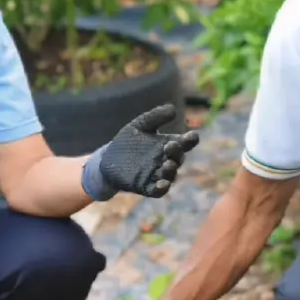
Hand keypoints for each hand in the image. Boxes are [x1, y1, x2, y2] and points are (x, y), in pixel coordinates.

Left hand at [82, 104, 199, 200]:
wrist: (107, 159)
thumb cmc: (128, 142)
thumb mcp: (139, 126)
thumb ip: (155, 117)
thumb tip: (173, 109)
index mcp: (168, 144)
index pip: (184, 142)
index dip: (190, 140)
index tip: (192, 136)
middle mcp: (166, 160)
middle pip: (178, 158)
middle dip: (177, 153)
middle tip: (170, 146)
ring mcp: (157, 174)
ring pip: (170, 175)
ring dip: (171, 170)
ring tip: (167, 164)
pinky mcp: (146, 186)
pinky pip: (158, 191)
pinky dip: (162, 188)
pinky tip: (163, 184)